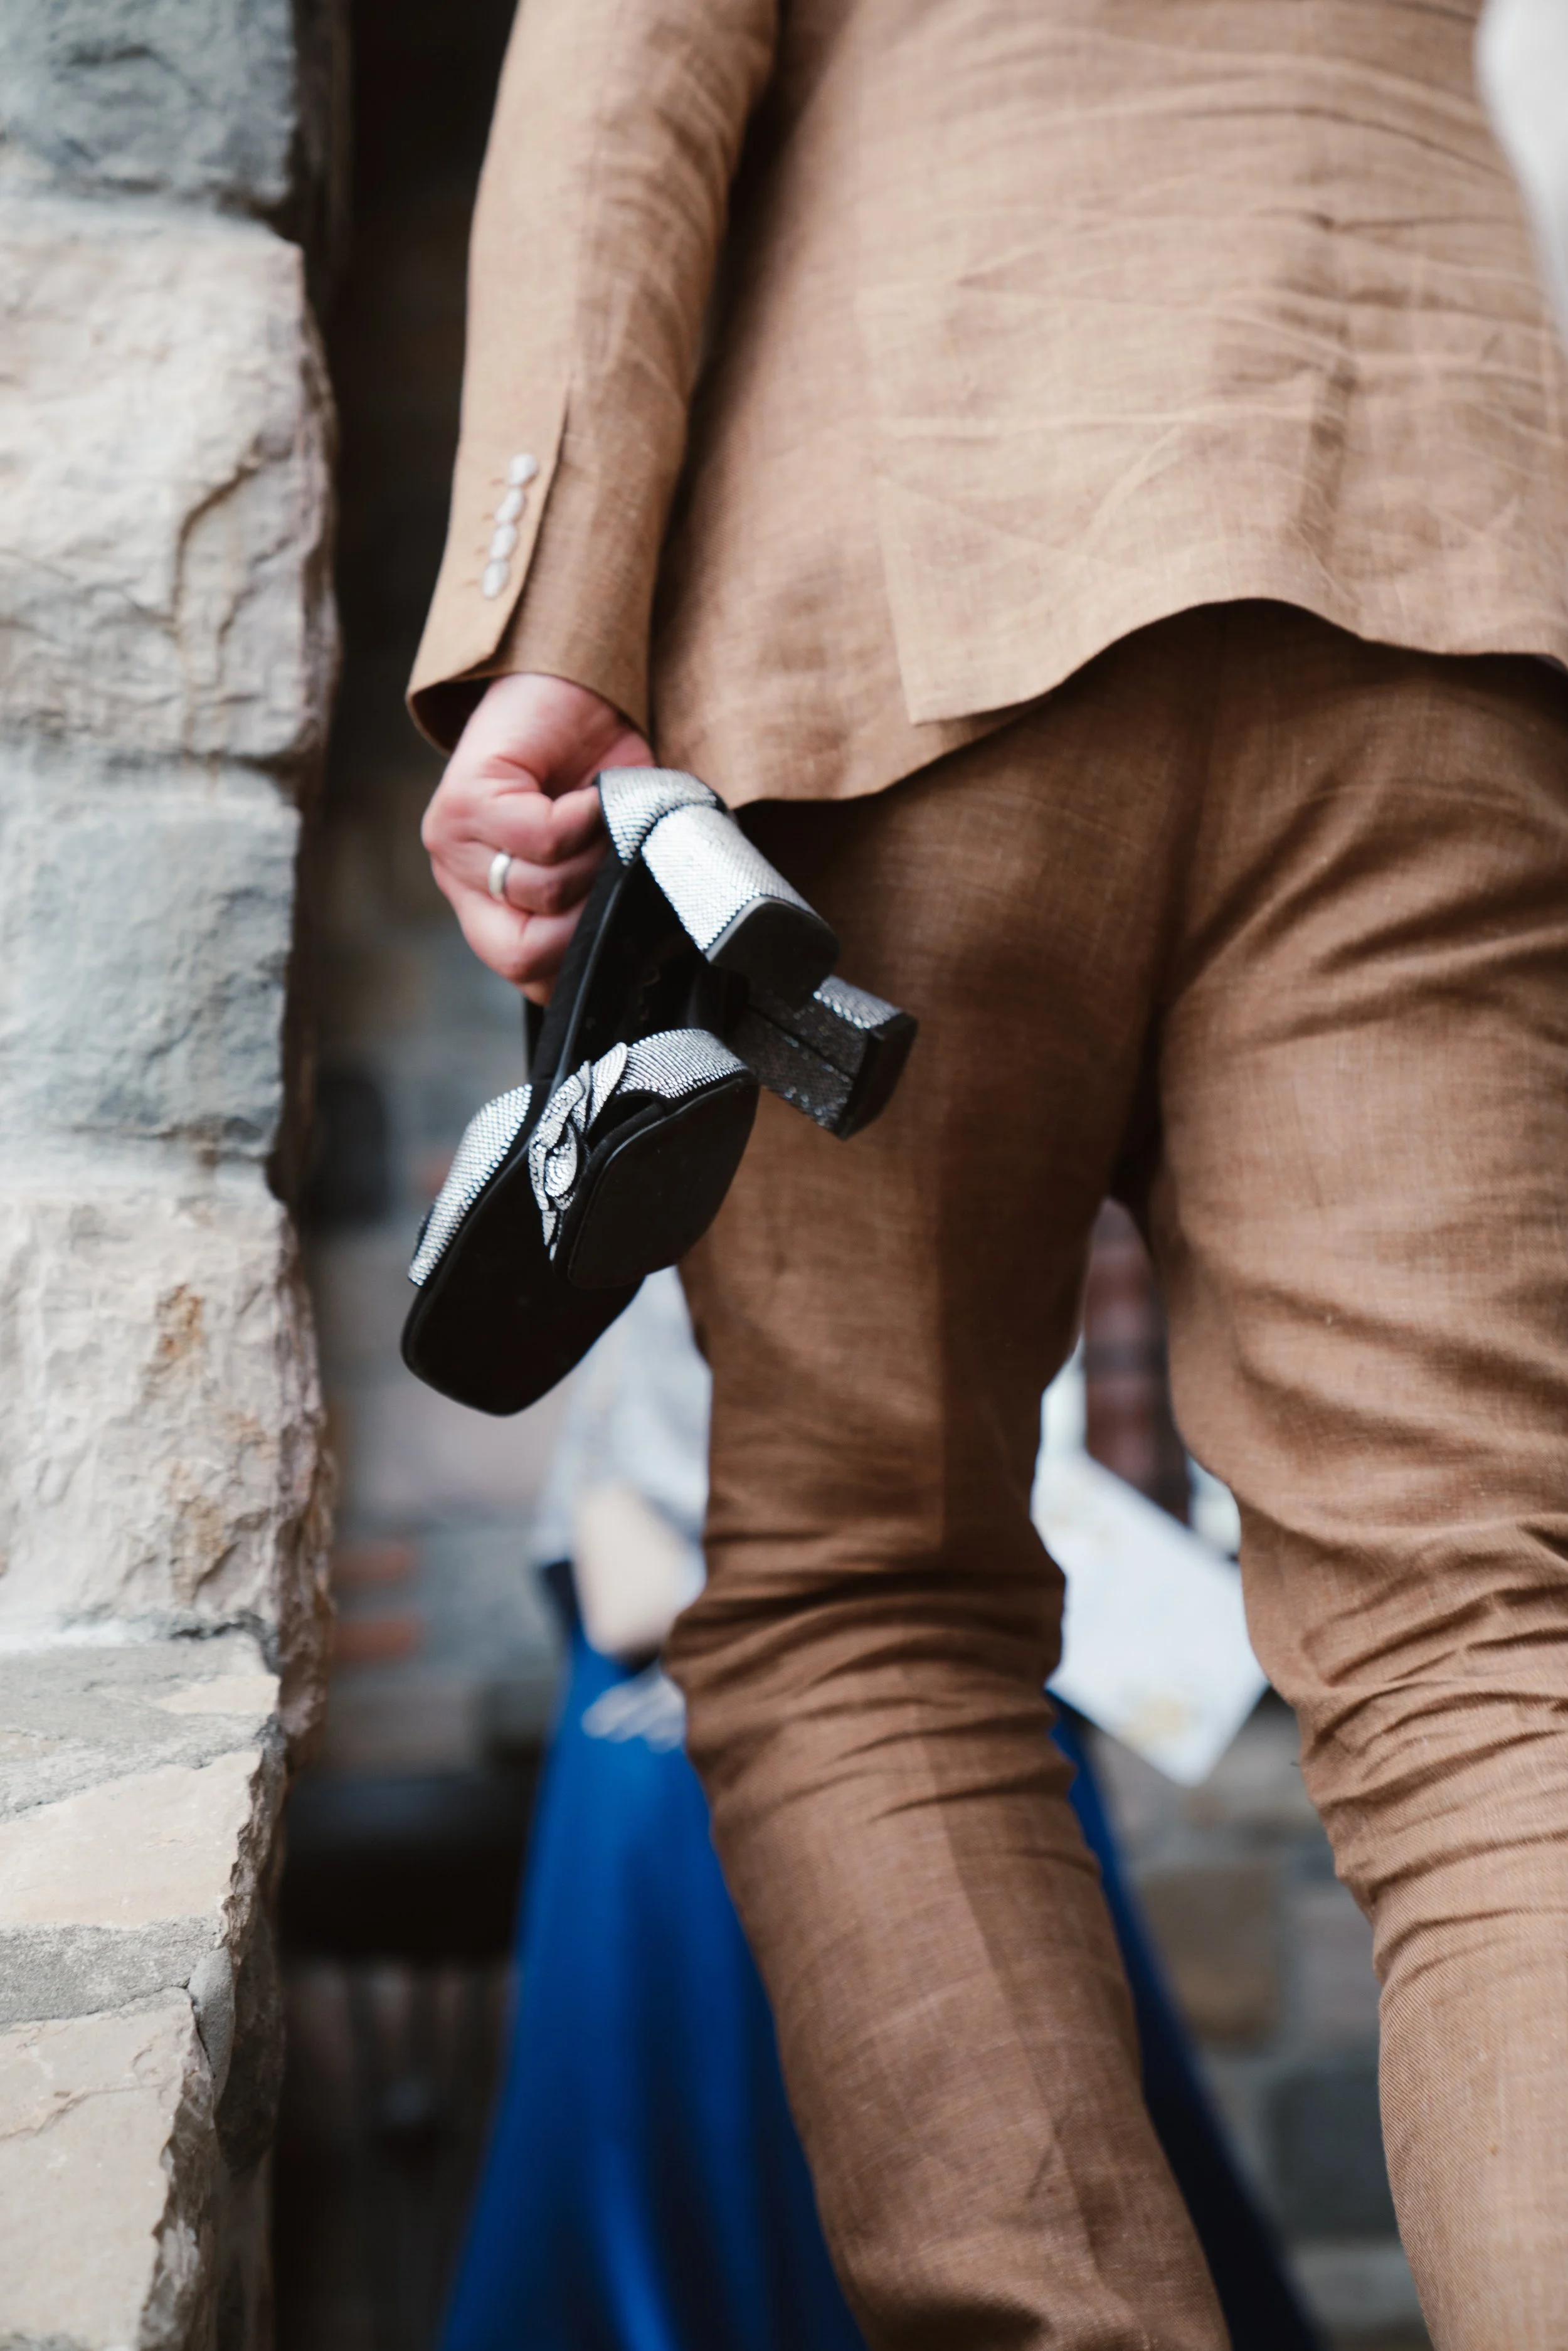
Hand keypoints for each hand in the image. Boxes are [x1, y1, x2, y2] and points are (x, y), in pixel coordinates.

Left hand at [421, 673, 652, 1001]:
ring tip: (604, 818)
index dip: (583, 965)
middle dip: (588, 923)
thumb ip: (601, 909)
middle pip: (525, 956)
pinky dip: (586, 820)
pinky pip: (542, 840)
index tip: (623, 924)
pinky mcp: (463, 799)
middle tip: (615, 870)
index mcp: (490, 909)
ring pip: (541, 893)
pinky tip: (593, 795)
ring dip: (594, 859)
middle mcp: (460, 882)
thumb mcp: (606, 857)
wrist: (574, 687)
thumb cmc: (594, 773)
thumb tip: (635, 957)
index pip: (529, 980)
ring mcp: (452, 843)